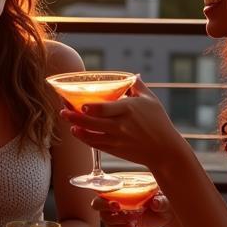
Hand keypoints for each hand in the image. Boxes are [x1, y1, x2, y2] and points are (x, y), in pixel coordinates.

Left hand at [60, 79, 184, 168]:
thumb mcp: (151, 101)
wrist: (165, 150)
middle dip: (75, 116)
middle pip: (92, 122)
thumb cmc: (159, 122)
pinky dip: (85, 138)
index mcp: (128, 109)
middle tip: (62, 111)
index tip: (81, 104)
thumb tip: (133, 75)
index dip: (91, 108)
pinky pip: (95, 144)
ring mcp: (117, 139)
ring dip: (77, 127)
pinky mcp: (115, 150)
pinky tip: (77, 132)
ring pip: (91, 134)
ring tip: (67, 120)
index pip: (105, 109)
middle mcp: (121, 125)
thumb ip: (138, 87)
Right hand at [93, 191, 172, 226]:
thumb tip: (156, 202)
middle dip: (110, 215)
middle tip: (128, 218)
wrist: (165, 214)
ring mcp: (118, 213)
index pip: (103, 190)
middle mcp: (117, 200)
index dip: (104, 198)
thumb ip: (160, 200)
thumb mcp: (164, 198)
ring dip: (119, 226)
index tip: (117, 205)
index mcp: (123, 188)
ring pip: (106, 221)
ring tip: (134, 225)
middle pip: (98, 206)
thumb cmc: (162, 200)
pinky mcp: (121, 225)